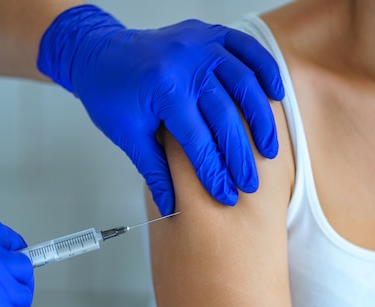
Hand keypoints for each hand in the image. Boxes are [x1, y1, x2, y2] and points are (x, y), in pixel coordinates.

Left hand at [38, 5, 284, 214]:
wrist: (98, 52)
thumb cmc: (110, 92)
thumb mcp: (127, 134)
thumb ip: (154, 169)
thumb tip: (171, 206)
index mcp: (162, 89)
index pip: (198, 142)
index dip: (214, 173)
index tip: (225, 196)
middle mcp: (186, 64)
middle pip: (225, 117)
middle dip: (240, 156)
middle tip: (250, 183)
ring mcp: (200, 44)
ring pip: (244, 83)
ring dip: (261, 120)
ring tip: (269, 150)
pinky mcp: (209, 32)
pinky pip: (247, 49)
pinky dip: (265, 70)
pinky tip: (276, 94)